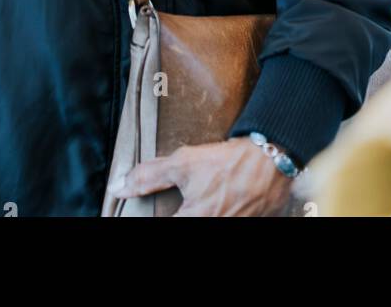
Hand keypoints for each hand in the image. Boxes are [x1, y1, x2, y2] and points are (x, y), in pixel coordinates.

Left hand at [110, 138, 294, 216]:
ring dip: (203, 211)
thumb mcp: (183, 163)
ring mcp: (233, 227)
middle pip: (186, 222)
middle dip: (182, 211)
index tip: (152, 210)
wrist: (271, 161)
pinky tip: (219, 203)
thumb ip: (149, 176)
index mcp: (193, 221)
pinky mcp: (249, 225)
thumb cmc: (227, 163)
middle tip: (186, 201)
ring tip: (204, 200)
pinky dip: (219, 213)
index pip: (162, 225)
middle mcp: (213, 227)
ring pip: (207, 222)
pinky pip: (226, 221)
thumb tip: (119, 188)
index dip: (154, 216)